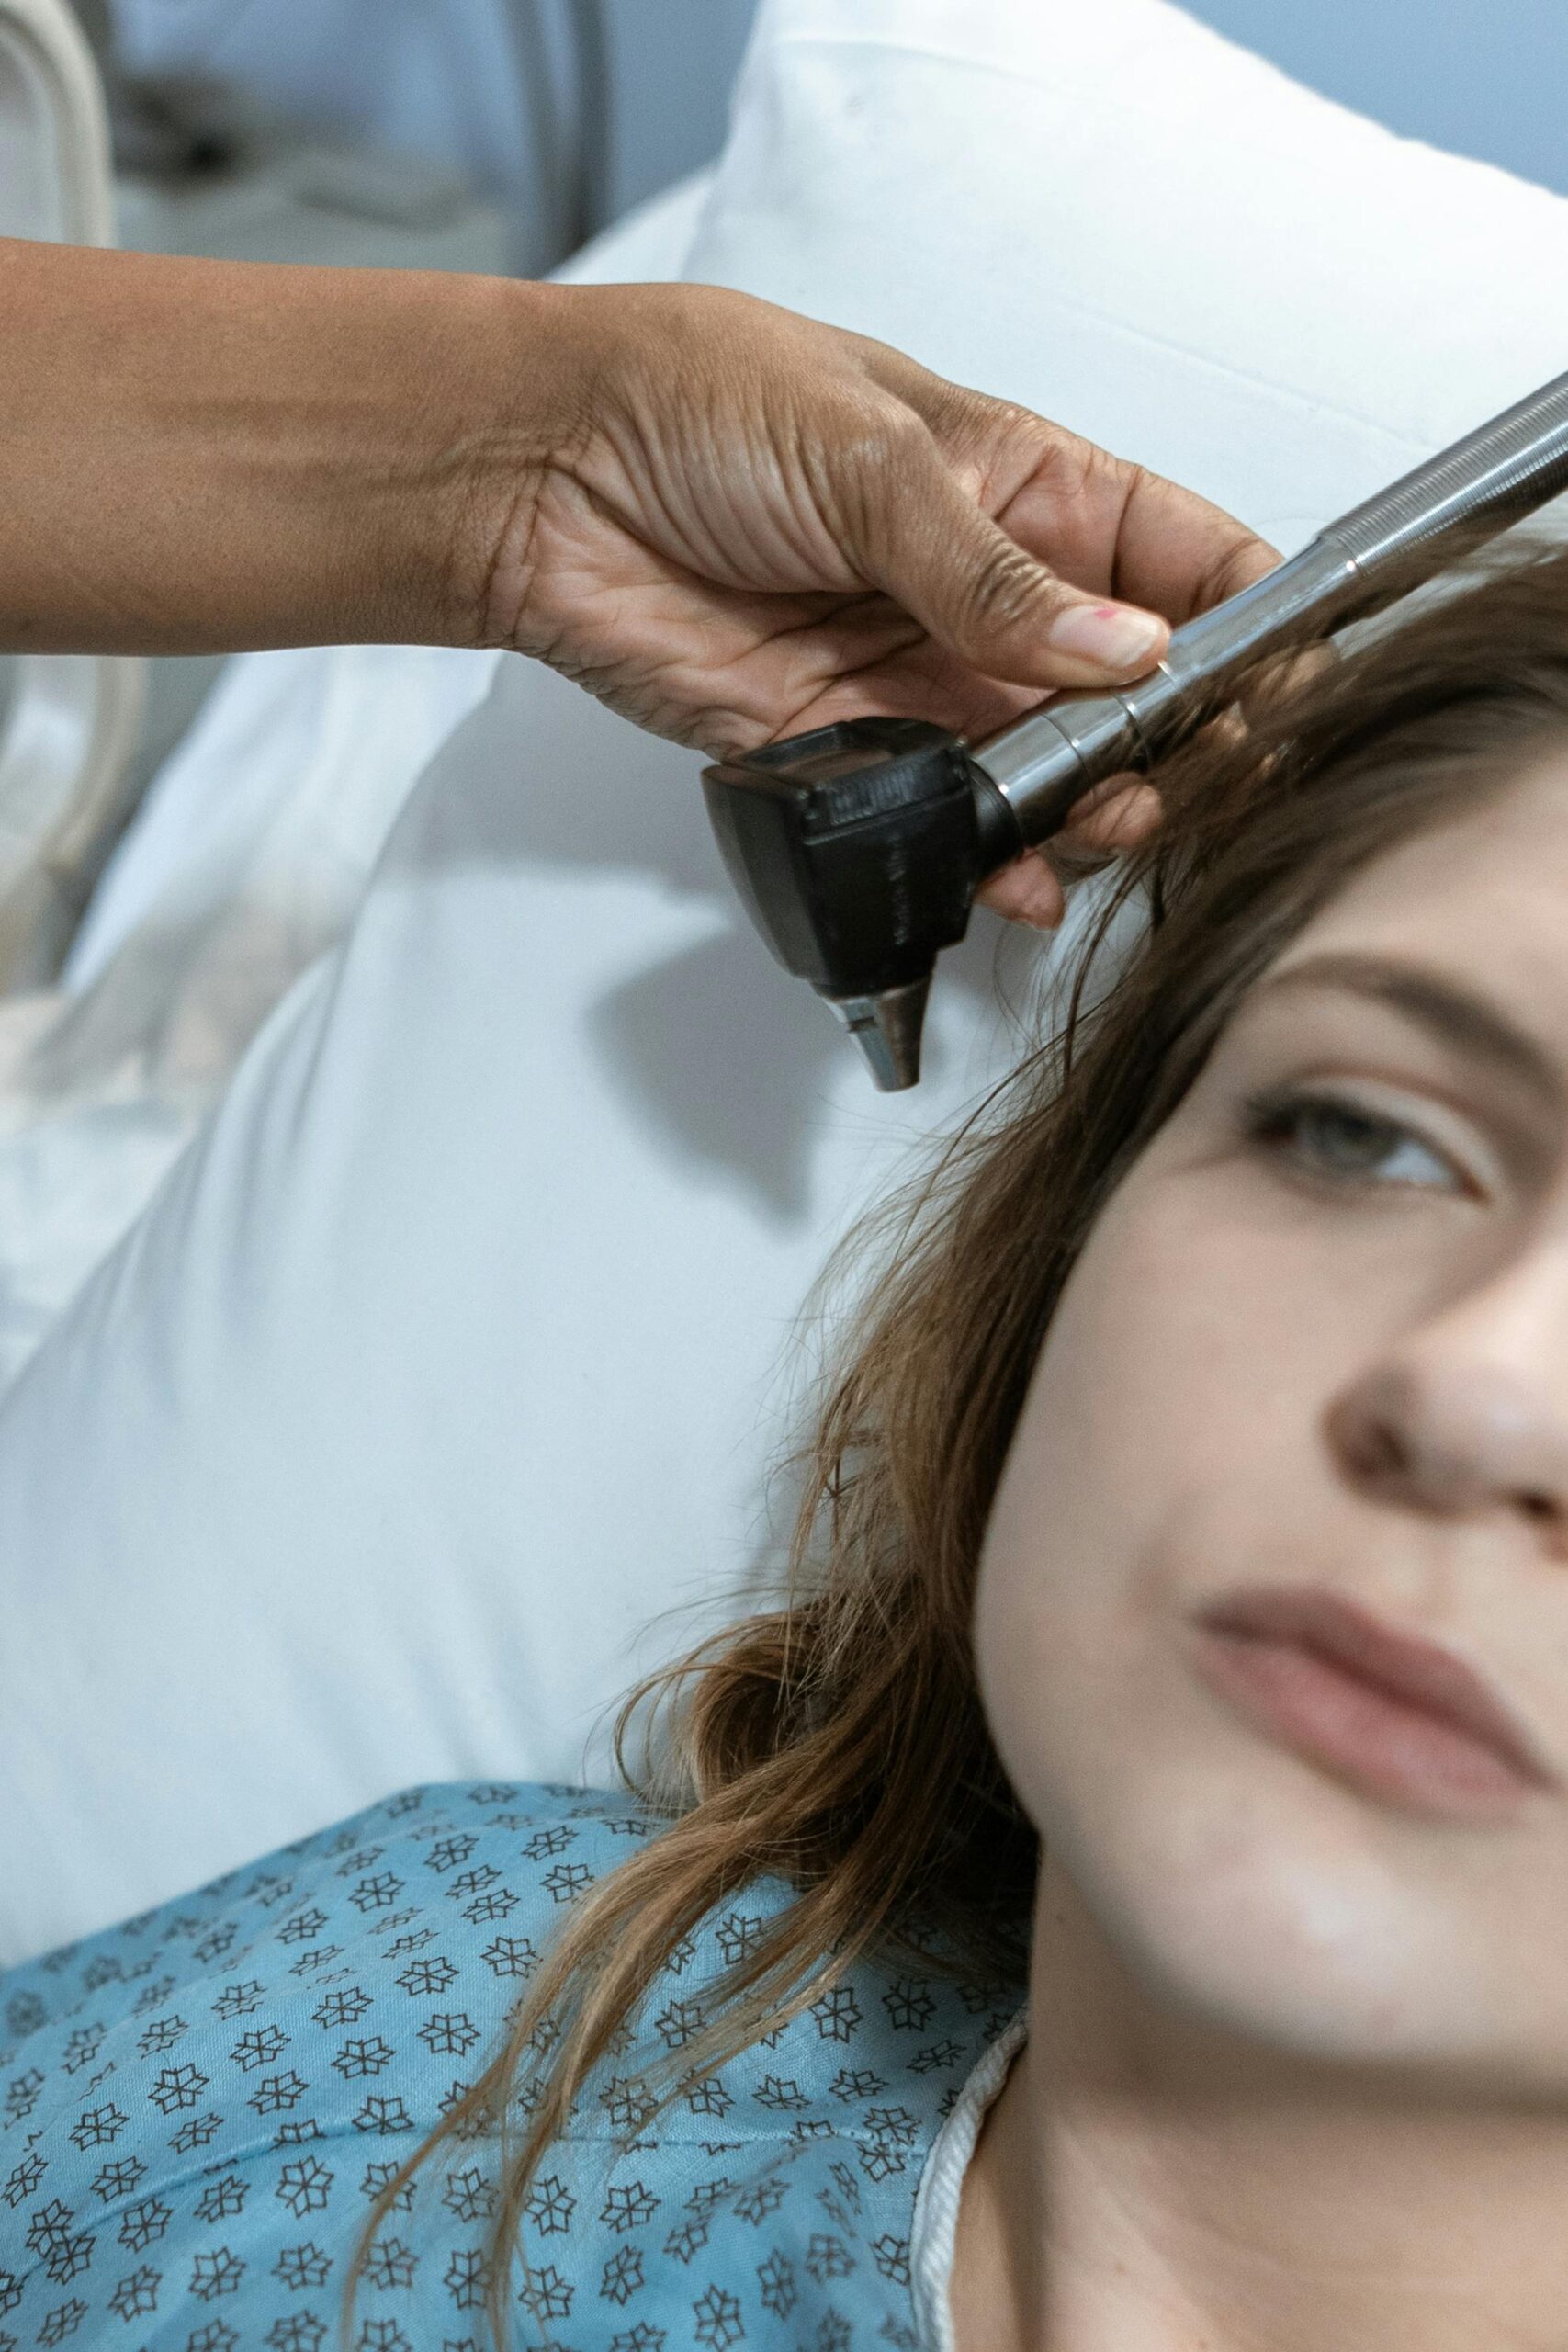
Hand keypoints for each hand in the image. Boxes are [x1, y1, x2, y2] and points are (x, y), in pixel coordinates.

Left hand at [478, 283, 1281, 926]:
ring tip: (1099, 827)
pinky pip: (955, 824)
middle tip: (1175, 780)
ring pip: (1059, 776)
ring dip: (1095, 816)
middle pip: (1138, 694)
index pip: (1189, 560)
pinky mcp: (858, 752)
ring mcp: (932, 679)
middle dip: (1177, 747)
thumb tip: (1121, 648)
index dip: (1249, 625)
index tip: (1280, 688)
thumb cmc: (699, 404)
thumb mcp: (870, 459)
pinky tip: (1019, 878)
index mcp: (1031, 486)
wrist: (547, 480)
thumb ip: (995, 573)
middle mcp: (996, 594)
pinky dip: (997, 864)